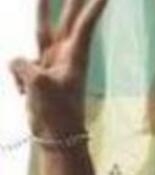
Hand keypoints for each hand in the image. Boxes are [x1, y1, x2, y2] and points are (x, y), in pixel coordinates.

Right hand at [9, 0, 106, 137]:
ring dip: (44, 10)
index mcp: (75, 56)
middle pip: (68, 19)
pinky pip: (18, 64)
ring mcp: (50, 61)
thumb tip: (16, 61)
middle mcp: (64, 55)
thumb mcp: (40, 86)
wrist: (56, 136)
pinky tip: (23, 94)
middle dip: (73, 1)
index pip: (85, 24)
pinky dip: (16, 77)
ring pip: (43, 29)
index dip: (93, 7)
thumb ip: (25, 64)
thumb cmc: (57, 113)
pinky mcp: (36, 71)